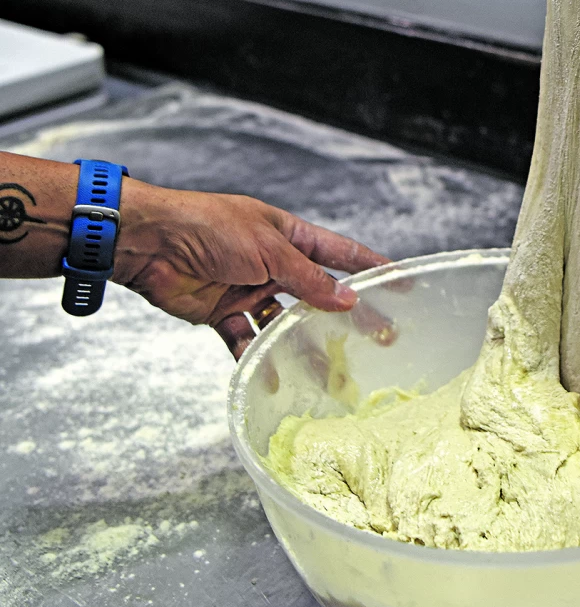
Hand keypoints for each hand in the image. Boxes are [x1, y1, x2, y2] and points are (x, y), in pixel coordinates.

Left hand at [113, 178, 389, 358]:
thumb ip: (307, 278)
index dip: (371, 268)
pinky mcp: (222, 313)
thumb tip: (346, 300)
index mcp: (288, 236)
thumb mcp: (268, 248)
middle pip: (319, 294)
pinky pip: (247, 340)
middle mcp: (273, 263)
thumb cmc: (209, 228)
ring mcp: (249, 289)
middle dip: (348, 317)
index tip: (402, 283)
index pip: (340, 253)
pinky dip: (258, 359)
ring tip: (330, 375)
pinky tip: (273, 378)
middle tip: (380, 339)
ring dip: (304, 348)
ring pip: (286, 324)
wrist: (150, 243)